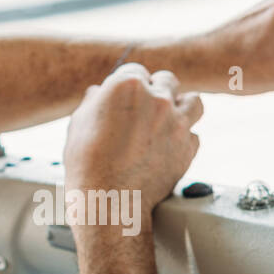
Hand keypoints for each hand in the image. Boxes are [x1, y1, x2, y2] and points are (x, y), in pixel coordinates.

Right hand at [63, 63, 202, 231]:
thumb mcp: (78, 125)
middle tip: (147, 109)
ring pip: (193, 101)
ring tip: (170, 120)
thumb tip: (98, 94)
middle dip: (158, 91)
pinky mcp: (188, 147)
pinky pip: (194, 136)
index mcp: (127, 86)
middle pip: (167, 80)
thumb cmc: (87, 165)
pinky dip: (184, 140)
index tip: (127, 99)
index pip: (136, 71)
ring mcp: (177, 123)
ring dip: (182, 108)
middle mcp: (157, 98)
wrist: (109, 203)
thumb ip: (93, 103)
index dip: (130, 86)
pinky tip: (170, 149)